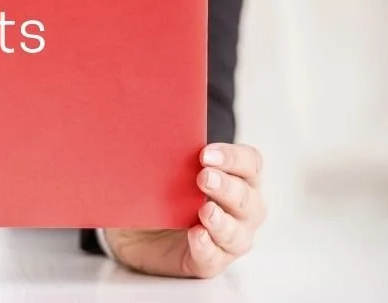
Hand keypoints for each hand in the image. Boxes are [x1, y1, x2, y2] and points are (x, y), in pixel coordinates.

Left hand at [104, 143, 265, 278]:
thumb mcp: (163, 166)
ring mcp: (228, 239)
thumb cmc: (161, 189)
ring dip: (222, 221)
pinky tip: (196, 235)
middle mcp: (242, 211)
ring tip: (204, 211)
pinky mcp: (208, 261)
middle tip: (203, 177)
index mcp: (238, 179)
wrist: (136, 227)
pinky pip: (213, 259)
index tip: (205, 154)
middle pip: (248, 199)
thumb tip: (146, 125)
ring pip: (238, 234)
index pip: (250, 164)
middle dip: (226, 187)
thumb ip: (168, 149)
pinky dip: (206, 247)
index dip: (234, 157)